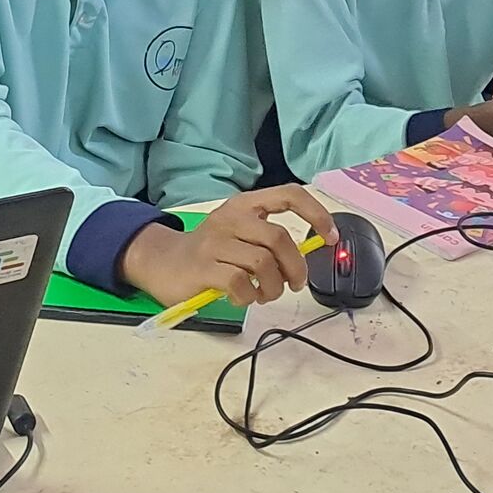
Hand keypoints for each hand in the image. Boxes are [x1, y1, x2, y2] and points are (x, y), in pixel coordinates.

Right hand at [118, 187, 339, 310]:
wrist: (162, 262)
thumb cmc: (210, 251)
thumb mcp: (240, 235)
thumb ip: (269, 240)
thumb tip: (307, 256)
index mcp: (245, 205)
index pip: (289, 195)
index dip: (316, 214)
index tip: (330, 237)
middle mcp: (231, 218)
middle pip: (279, 238)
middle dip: (296, 267)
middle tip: (295, 284)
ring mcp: (215, 242)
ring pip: (263, 263)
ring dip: (274, 287)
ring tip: (266, 294)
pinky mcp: (203, 268)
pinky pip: (240, 283)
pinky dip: (249, 296)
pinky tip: (244, 298)